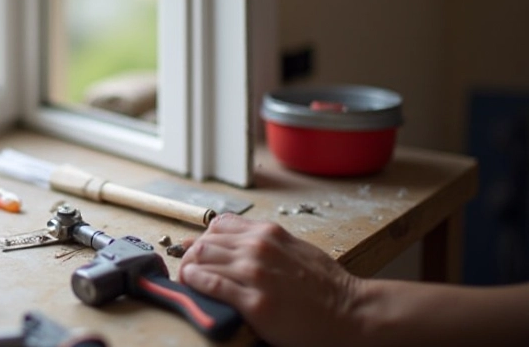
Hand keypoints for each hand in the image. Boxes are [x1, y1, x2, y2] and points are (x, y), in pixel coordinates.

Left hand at [178, 213, 363, 346]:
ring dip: (188, 271)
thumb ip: (260, 242)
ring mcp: (255, 273)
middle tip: (189, 272)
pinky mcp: (254, 302)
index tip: (198, 254)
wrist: (350, 312)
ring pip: (201, 260)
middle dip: (190, 257)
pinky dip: (195, 283)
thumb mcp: (293, 248)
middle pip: (204, 243)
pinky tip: (194, 287)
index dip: (202, 240)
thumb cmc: (324, 285)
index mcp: (267, 233)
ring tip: (190, 282)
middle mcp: (258, 248)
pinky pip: (210, 285)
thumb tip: (225, 240)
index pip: (217, 226)